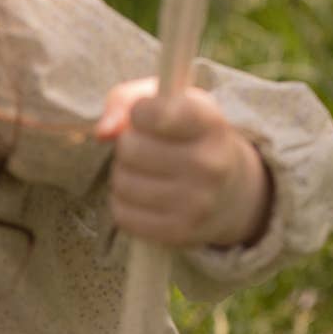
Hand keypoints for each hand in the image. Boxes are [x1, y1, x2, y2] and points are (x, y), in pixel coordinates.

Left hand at [95, 76, 273, 248]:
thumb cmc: (187, 136)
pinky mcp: (180, 232)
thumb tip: (103, 132)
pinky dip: (125, 203)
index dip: (139, 112)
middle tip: (145, 147)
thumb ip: (128, 100)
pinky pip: (123, 214)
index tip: (145, 115)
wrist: (229, 192)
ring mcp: (197, 203)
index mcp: (211, 124)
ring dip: (124, 174)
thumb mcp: (170, 103)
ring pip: (123, 182)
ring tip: (144, 171)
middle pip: (130, 148)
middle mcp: (210, 164)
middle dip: (127, 144)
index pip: (156, 113)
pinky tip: (144, 196)